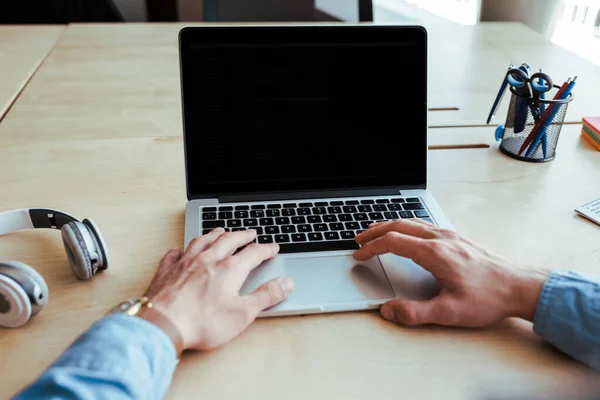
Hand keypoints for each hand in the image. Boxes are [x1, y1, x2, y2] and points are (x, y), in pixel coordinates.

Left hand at [143, 228, 293, 350]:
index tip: (272, 247)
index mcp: (229, 269)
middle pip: (228, 240)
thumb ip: (266, 296)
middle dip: (242, 235)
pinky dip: (180, 250)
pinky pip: (174, 254)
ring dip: (214, 234)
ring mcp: (186, 263)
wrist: (162, 325)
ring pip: (202, 241)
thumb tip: (285, 283)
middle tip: (250, 233)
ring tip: (220, 231)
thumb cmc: (202, 322)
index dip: (265, 249)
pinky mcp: (167, 271)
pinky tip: (179, 250)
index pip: (253, 253)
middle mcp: (208, 260)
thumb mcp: (243, 313)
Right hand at [353, 219, 548, 326]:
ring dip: (390, 225)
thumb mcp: (449, 312)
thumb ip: (414, 313)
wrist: (521, 286)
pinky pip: (425, 224)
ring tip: (376, 232)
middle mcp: (440, 238)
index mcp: (434, 253)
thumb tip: (388, 310)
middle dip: (375, 231)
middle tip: (358, 239)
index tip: (358, 255)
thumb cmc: (489, 298)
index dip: (371, 248)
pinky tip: (408, 233)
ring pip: (412, 222)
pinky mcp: (458, 238)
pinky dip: (406, 225)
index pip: (392, 242)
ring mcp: (450, 235)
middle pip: (399, 225)